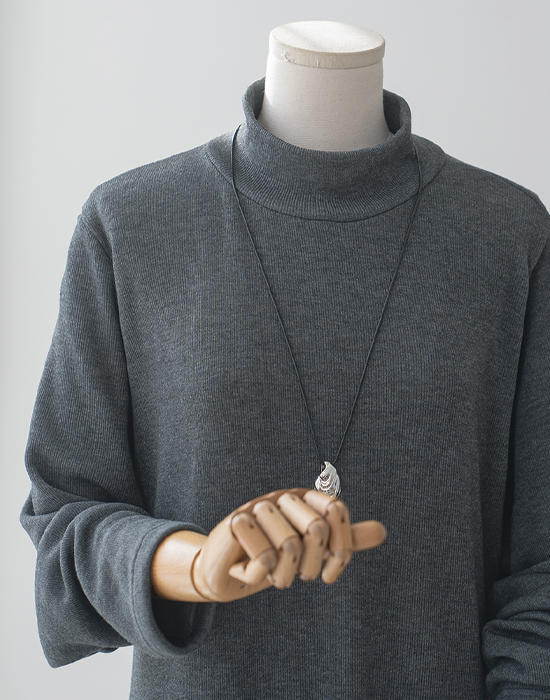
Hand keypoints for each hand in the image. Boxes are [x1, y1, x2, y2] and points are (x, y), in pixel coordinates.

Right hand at [192, 487, 386, 601]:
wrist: (226, 572)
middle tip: (296, 576)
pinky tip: (247, 568)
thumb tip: (383, 531)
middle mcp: (283, 496)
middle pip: (317, 529)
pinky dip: (258, 574)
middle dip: (310, 565)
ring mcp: (259, 506)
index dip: (341, 549)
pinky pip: (263, 557)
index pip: (337, 511)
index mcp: (304, 498)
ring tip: (270, 574)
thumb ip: (344, 541)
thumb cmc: (272, 559)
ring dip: (282, 575)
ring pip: (289, 545)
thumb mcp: (313, 551)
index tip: (328, 576)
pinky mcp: (236, 521)